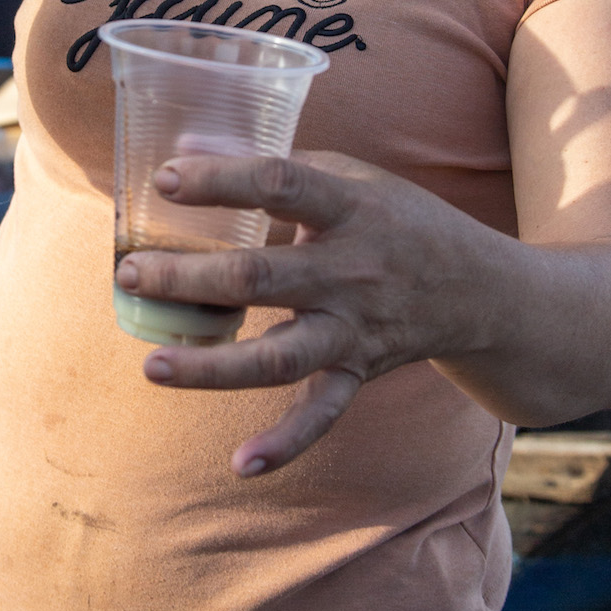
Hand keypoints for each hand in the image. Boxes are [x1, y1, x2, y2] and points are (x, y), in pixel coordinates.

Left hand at [114, 151, 491, 477]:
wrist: (480, 290)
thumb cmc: (398, 220)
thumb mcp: (351, 176)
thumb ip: (273, 165)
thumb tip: (184, 146)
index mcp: (351, 208)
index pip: (281, 185)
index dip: (222, 180)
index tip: (166, 180)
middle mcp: (353, 271)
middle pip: (262, 277)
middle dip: (189, 279)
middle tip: (129, 274)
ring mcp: (355, 329)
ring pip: (280, 356)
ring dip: (214, 367)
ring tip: (153, 366)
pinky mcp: (359, 372)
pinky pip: (321, 413)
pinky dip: (285, 443)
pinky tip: (241, 463)